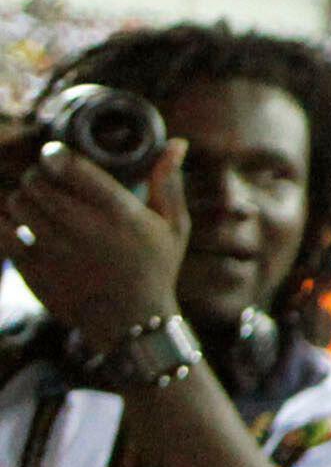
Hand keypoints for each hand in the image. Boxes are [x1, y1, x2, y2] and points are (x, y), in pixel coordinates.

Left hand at [7, 142, 183, 354]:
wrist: (131, 324)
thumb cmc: (155, 269)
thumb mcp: (174, 226)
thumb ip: (168, 183)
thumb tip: (177, 142)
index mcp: (121, 214)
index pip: (72, 168)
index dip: (55, 155)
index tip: (55, 156)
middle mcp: (86, 229)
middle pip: (37, 182)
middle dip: (37, 175)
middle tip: (45, 180)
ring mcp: (56, 251)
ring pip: (18, 205)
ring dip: (23, 198)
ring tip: (35, 203)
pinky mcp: (34, 270)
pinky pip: (4, 234)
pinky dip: (7, 224)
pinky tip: (21, 225)